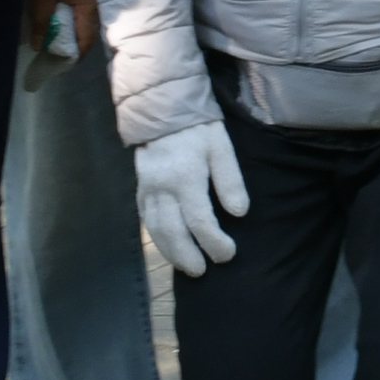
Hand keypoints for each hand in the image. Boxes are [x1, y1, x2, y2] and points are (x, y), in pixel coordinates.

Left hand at [20, 0, 96, 56]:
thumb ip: (41, 16)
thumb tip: (39, 44)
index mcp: (89, 4)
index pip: (85, 41)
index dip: (72, 55)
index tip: (55, 60)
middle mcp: (99, 0)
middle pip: (86, 30)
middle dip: (68, 40)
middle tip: (48, 42)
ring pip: (84, 16)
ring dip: (69, 23)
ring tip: (50, 24)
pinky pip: (84, 2)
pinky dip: (72, 9)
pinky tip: (59, 5)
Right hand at [140, 117, 245, 279]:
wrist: (163, 108)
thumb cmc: (198, 127)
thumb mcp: (221, 147)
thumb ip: (230, 180)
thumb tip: (239, 213)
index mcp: (185, 177)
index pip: (200, 220)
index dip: (214, 242)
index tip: (228, 253)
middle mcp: (162, 187)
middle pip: (173, 231)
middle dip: (188, 255)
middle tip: (203, 271)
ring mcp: (147, 189)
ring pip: (155, 229)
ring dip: (170, 252)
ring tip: (187, 267)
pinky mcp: (140, 188)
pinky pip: (146, 219)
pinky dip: (157, 237)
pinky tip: (168, 247)